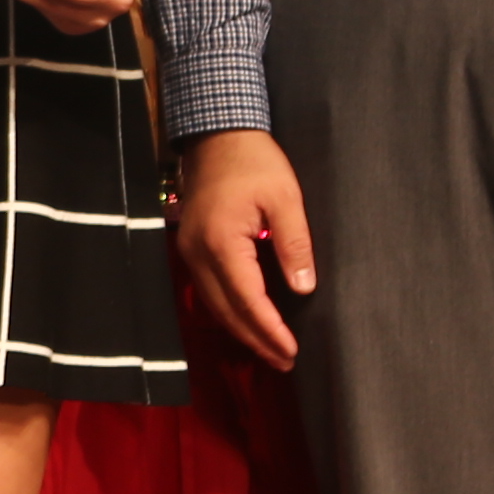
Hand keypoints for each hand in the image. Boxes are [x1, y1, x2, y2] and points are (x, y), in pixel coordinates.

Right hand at [170, 129, 316, 367]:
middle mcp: (198, 253)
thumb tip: (304, 289)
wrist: (216, 132)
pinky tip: (248, 320)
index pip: (248, 299)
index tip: (292, 350)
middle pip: (227, 311)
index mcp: (221, 242)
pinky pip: (209, 290)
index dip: (270, 329)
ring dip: (242, 330)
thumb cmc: (255, 161)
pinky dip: (230, 311)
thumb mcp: (285, 197)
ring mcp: (189, 251)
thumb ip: (294, 244)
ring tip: (271, 349)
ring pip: (215, 305)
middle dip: (257, 340)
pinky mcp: (191, 246)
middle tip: (286, 360)